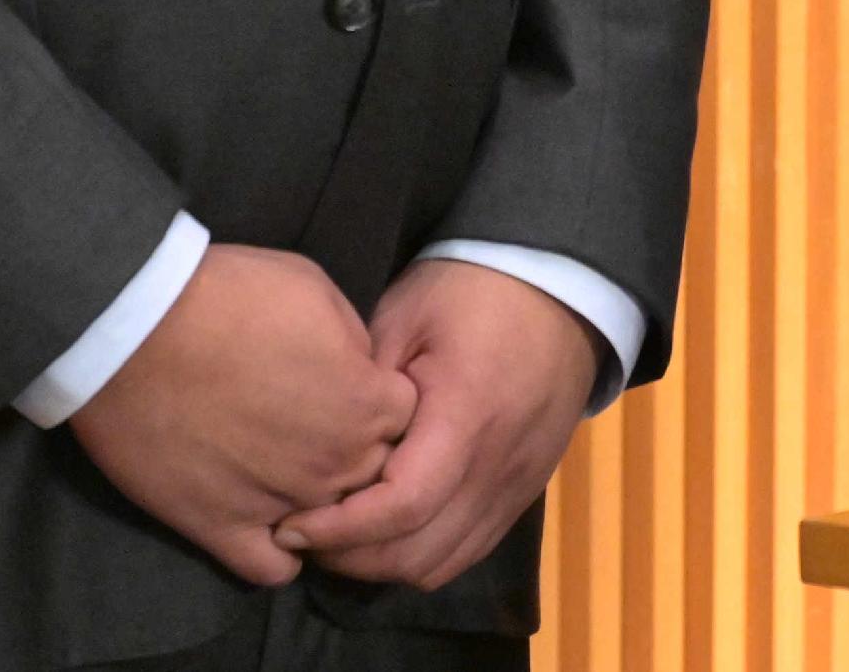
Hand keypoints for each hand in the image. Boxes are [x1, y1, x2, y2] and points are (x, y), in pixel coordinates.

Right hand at [71, 243, 417, 584]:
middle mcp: (334, 464)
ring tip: (283, 469)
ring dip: (317, 502)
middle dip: (356, 452)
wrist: (136, 331)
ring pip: (330, 525)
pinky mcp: (222, 530)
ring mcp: (281, 504)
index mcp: (366, 405)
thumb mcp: (316, 290)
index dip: (380, 401)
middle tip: (313, 425)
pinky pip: (273, 569)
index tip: (350, 387)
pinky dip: (276, 552)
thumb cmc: (229, 296)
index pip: (407, 420)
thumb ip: (353, 342)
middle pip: (375, 474)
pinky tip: (264, 522)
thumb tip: (356, 370)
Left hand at [273, 258, 601, 588]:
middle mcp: (498, 464)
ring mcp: (517, 484)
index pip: (402, 506)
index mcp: (467, 414)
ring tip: (342, 535)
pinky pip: (469, 548)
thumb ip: (364, 388)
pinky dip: (424, 553)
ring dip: (386, 563)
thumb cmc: (470, 290)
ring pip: (444, 563)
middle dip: (351, 557)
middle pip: (419, 553)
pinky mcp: (524, 490)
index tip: (289, 524)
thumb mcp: (403, 317)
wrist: (559, 285)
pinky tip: (391, 528)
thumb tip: (321, 451)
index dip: (339, 529)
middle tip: (302, 534)